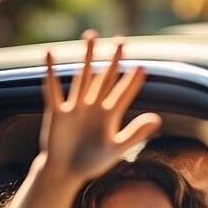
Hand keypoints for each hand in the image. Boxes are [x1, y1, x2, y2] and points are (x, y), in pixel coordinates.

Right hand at [39, 33, 160, 183]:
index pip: (123, 94)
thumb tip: (157, 118)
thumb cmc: (92, 163)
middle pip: (105, 78)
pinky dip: (51, 75)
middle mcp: (93, 107)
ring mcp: (75, 108)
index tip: (142, 67)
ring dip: (87, 57)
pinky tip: (51, 55)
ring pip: (83, 77)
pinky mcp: (58, 113)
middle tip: (121, 40)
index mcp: (108, 116)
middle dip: (113, 60)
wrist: (66, 172)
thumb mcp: (116, 148)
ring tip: (91, 36)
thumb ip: (135, 133)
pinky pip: (54, 91)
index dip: (132, 81)